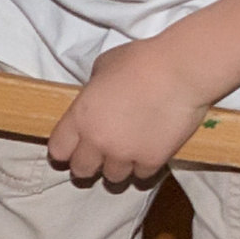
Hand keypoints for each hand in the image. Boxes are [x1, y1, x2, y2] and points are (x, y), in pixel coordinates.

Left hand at [45, 37, 210, 184]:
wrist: (182, 70)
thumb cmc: (141, 61)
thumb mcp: (103, 68)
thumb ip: (93, 91)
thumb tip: (95, 98)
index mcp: (80, 118)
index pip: (58, 151)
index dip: (65, 150)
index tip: (74, 148)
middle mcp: (97, 141)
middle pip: (81, 170)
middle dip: (89, 163)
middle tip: (101, 153)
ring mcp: (124, 154)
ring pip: (112, 177)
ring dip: (118, 167)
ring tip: (128, 153)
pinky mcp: (152, 160)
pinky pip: (142, 175)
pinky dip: (144, 166)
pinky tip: (149, 153)